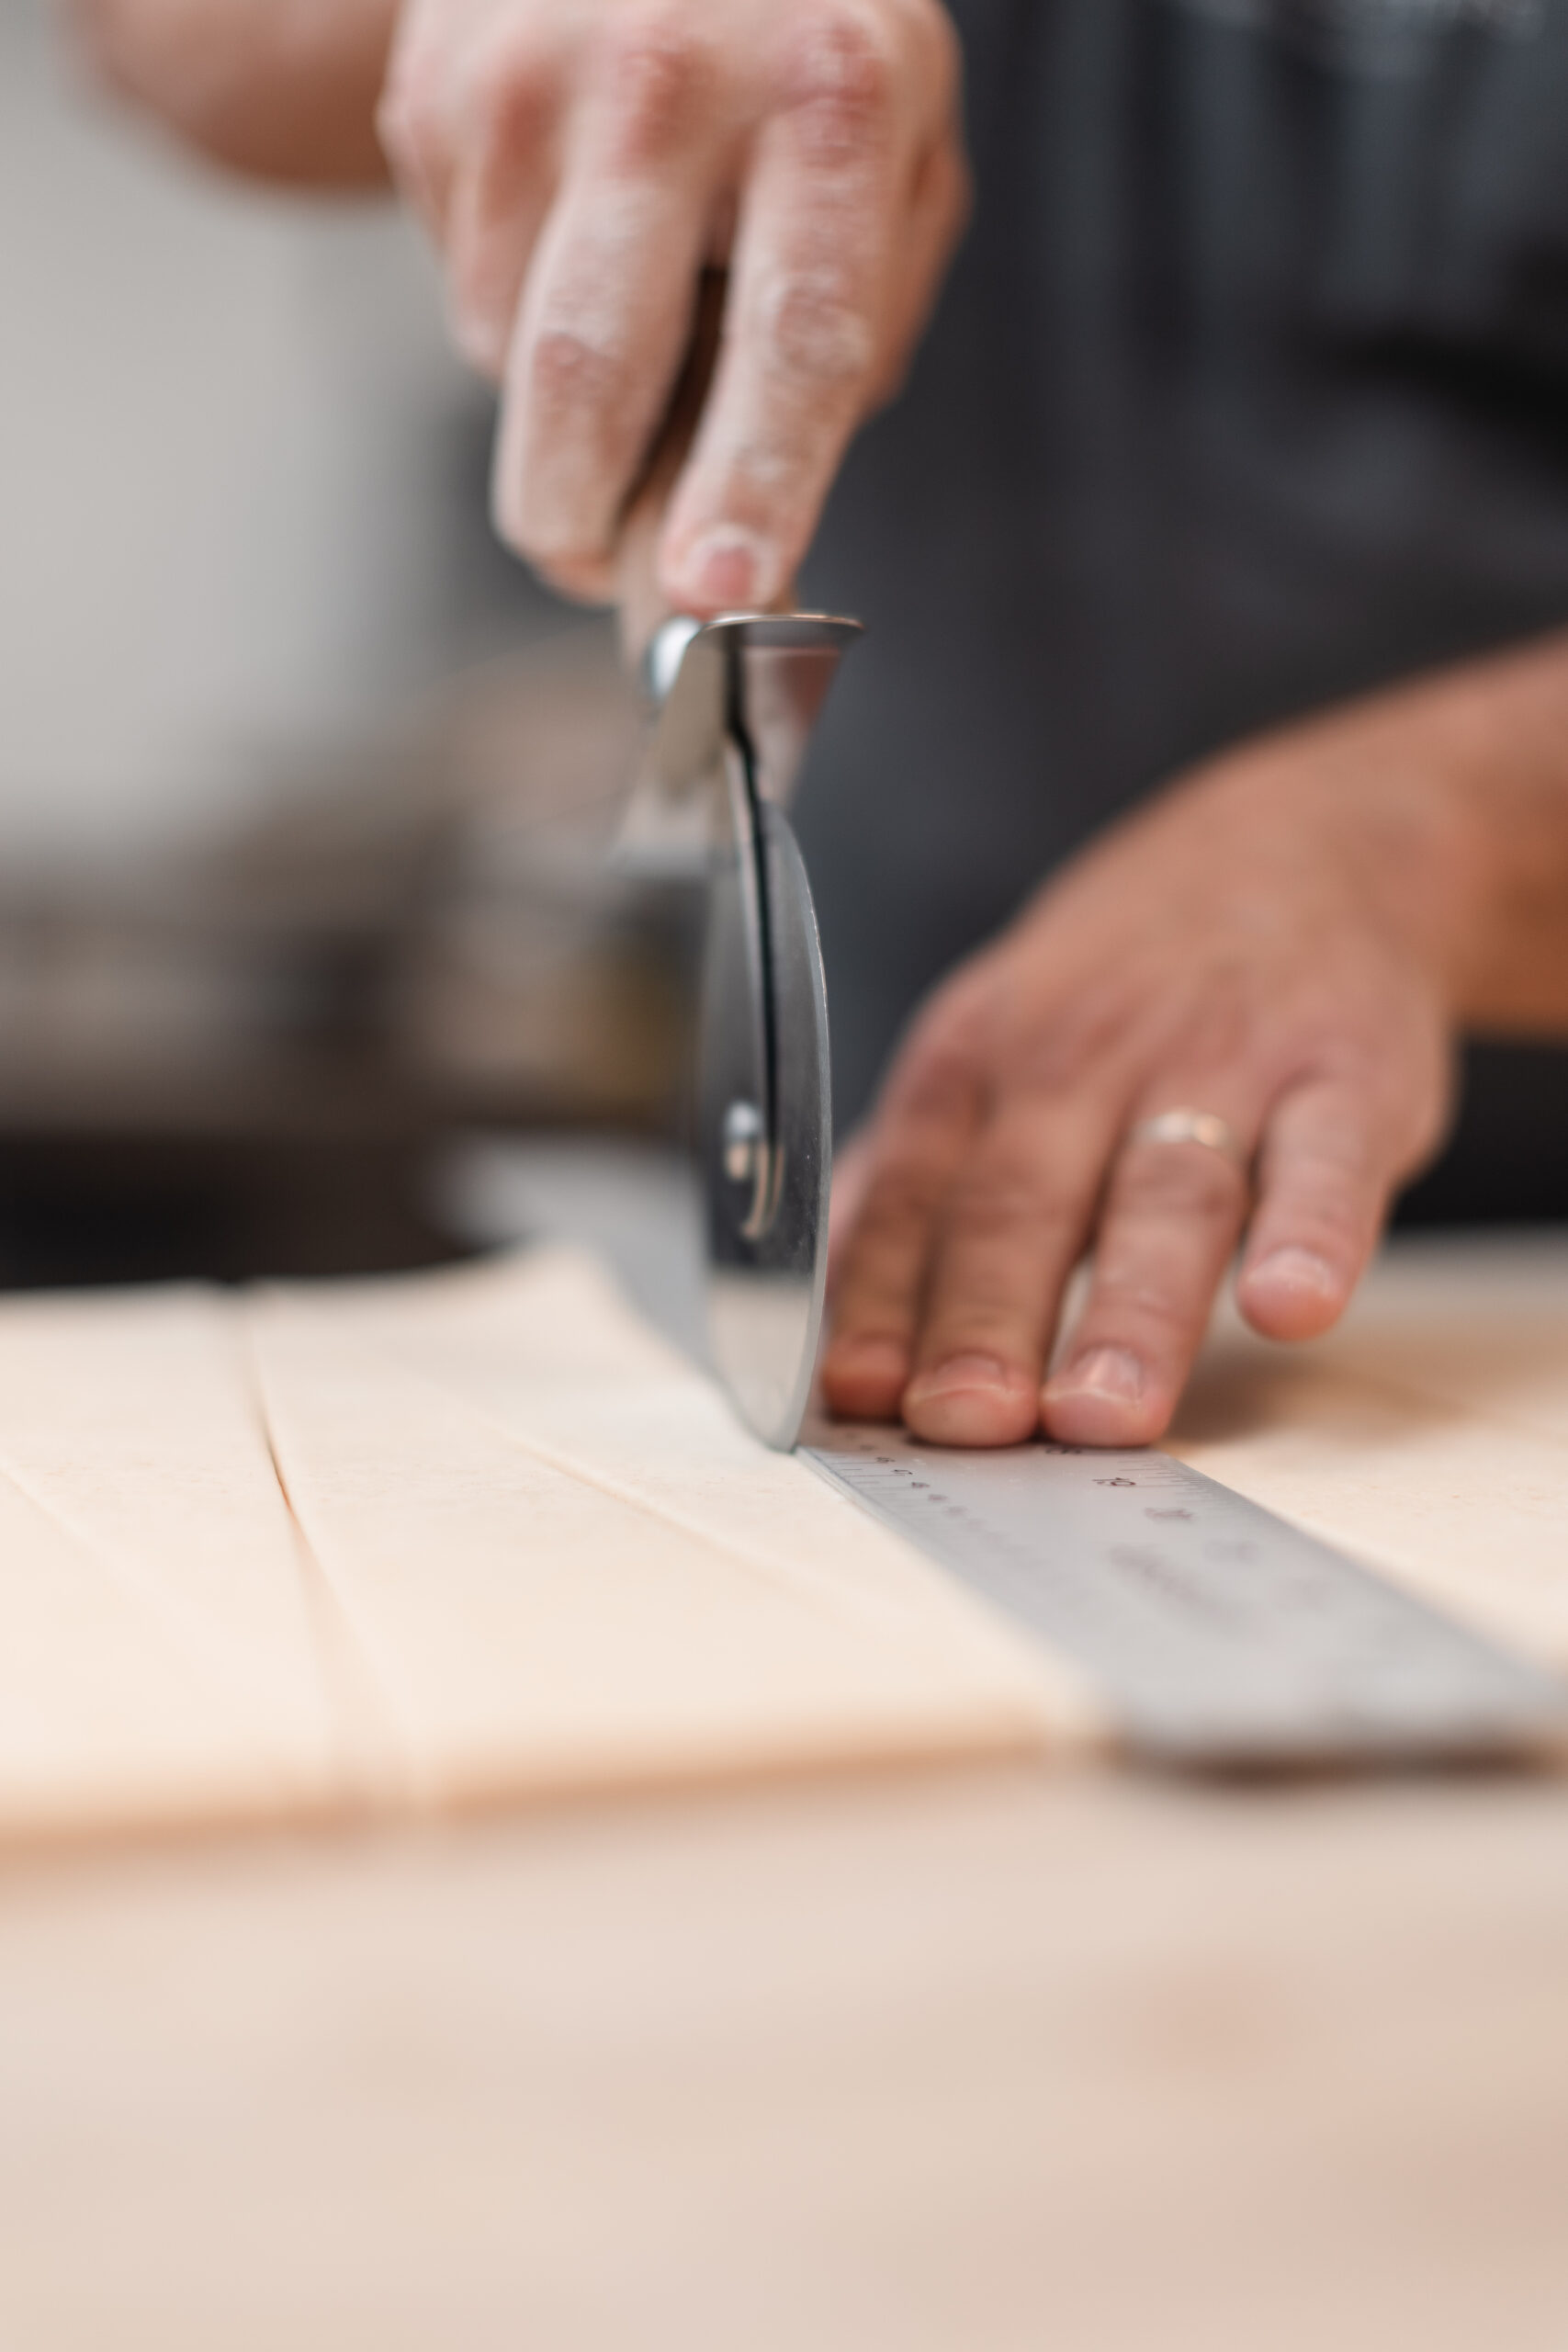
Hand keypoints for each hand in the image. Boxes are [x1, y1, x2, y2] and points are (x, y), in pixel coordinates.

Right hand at [379, 0, 967, 610]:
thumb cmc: (801, 58)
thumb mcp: (895, 157)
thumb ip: (856, 331)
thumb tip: (750, 526)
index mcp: (828, 95)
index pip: (791, 336)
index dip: (751, 481)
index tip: (712, 592)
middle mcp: (667, 76)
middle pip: (590, 368)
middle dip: (576, 515)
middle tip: (587, 569)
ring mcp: (524, 77)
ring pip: (506, 351)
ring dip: (557, 402)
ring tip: (624, 308)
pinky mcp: (431, 94)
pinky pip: (464, 290)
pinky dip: (513, 310)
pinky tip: (567, 225)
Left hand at [820, 682, 1485, 1448]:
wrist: (1315, 845)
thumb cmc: (1130, 980)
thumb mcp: (998, 1037)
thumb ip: (924, 1172)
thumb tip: (835, 1300)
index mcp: (984, 1059)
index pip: (912, 1191)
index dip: (880, 1295)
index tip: (859, 1395)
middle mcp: (1088, 1055)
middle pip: (1024, 1201)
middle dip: (988, 1321)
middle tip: (969, 1424)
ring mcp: (1222, 1060)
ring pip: (1165, 1194)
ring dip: (1131, 1310)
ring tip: (1104, 1410)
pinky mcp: (1347, 1071)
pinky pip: (1327, 1159)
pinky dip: (1312, 1233)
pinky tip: (1291, 1306)